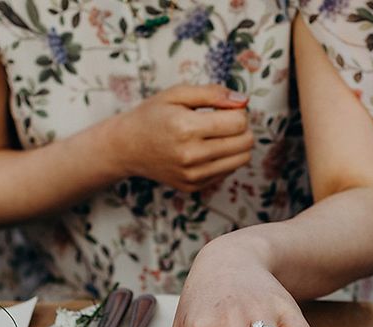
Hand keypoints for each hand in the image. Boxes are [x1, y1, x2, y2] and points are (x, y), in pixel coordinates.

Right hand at [109, 84, 253, 191]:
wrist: (127, 147)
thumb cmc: (152, 116)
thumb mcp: (177, 93)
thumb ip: (212, 93)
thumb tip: (243, 100)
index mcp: (186, 128)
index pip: (239, 122)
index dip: (238, 111)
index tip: (225, 108)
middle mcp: (190, 156)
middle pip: (244, 143)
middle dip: (241, 128)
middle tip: (224, 121)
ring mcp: (192, 175)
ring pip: (240, 160)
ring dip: (237, 145)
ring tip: (218, 135)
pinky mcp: (192, 186)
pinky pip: (226, 172)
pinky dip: (223, 159)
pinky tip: (206, 150)